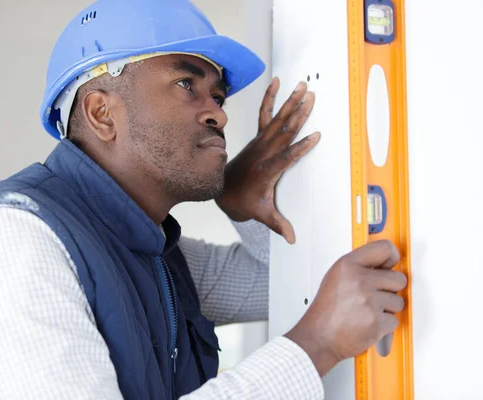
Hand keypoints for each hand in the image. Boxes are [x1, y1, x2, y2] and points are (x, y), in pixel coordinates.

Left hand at [216, 78, 319, 243]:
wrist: (222, 190)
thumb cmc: (244, 201)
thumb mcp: (261, 214)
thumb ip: (278, 224)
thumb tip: (291, 239)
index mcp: (266, 171)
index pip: (286, 159)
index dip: (300, 148)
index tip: (314, 137)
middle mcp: (263, 153)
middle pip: (283, 132)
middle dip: (298, 115)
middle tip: (311, 98)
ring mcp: (260, 143)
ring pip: (277, 120)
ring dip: (290, 102)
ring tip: (303, 86)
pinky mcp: (258, 137)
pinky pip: (264, 114)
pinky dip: (270, 97)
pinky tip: (276, 82)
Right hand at [284, 240, 407, 376]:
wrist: (319, 336)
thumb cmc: (327, 310)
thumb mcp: (336, 277)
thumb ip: (359, 267)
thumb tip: (384, 264)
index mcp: (348, 265)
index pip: (384, 248)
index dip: (392, 257)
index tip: (390, 265)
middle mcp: (359, 280)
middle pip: (398, 278)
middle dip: (390, 290)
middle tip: (373, 297)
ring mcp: (369, 301)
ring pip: (398, 302)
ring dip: (387, 309)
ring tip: (366, 311)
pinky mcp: (376, 321)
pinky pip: (394, 320)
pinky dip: (384, 325)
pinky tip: (367, 323)